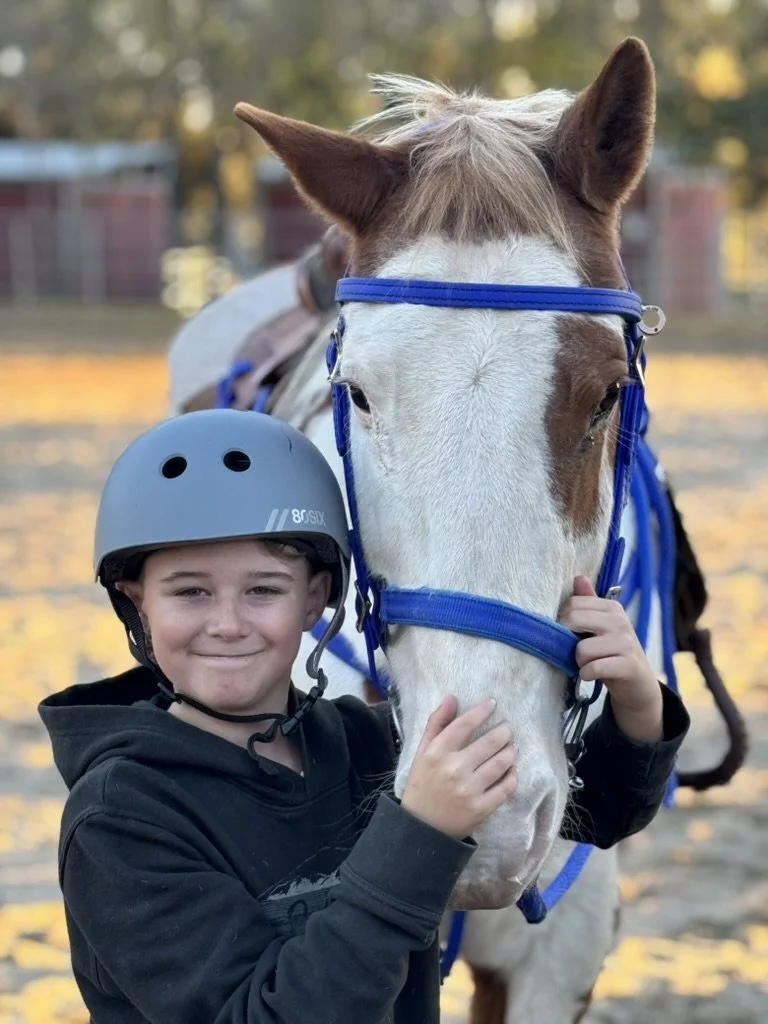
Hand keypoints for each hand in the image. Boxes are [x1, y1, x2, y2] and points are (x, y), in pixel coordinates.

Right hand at [402, 697, 516, 838]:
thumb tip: (452, 698)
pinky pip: (506, 787)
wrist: (423, 828)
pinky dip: (512, 776)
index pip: (465, 724)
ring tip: (512, 747)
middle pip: (490, 742)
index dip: (482, 711)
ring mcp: (470, 789)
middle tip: (507, 730)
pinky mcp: (482, 808)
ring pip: (501, 763)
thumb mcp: (422, 752)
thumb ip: (436, 724)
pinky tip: (512, 770)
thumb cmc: (422, 785)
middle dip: (503, 733)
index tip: (492, 704)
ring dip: (510, 752)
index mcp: (437, 752)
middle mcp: (454, 768)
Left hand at [559, 576, 663, 742]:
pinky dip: (586, 674)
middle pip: (573, 620)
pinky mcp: (629, 665)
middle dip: (567, 640)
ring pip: (581, 649)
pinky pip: (593, 668)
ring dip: (579, 662)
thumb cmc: (613, 652)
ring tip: (588, 664)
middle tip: (576, 650)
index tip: (569, 634)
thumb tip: (578, 577)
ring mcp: (626, 643)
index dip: (562, 621)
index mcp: (611, 608)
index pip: (572, 604)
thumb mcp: (600, 626)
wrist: (638, 684)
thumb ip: (588, 602)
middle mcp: (620, 621)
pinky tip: (590, 675)